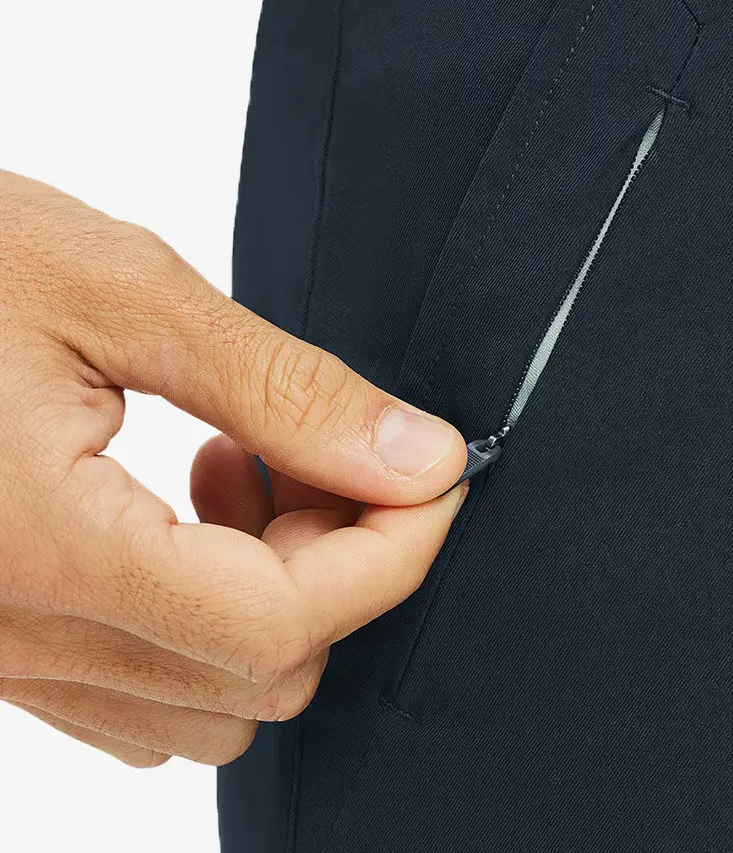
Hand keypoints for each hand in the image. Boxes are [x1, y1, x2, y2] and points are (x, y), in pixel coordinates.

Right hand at [0, 171, 465, 766]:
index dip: (393, 551)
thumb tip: (418, 456)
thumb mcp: (124, 290)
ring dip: (271, 591)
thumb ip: (285, 390)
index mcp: (48, 547)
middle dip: (336, 564)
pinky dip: (203, 614)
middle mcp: (13, 634)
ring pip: (206, 700)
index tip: (433, 474)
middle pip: (258, 675)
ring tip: (243, 464)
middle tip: (324, 450)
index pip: (284, 621)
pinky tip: (183, 504)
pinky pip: (137, 688)